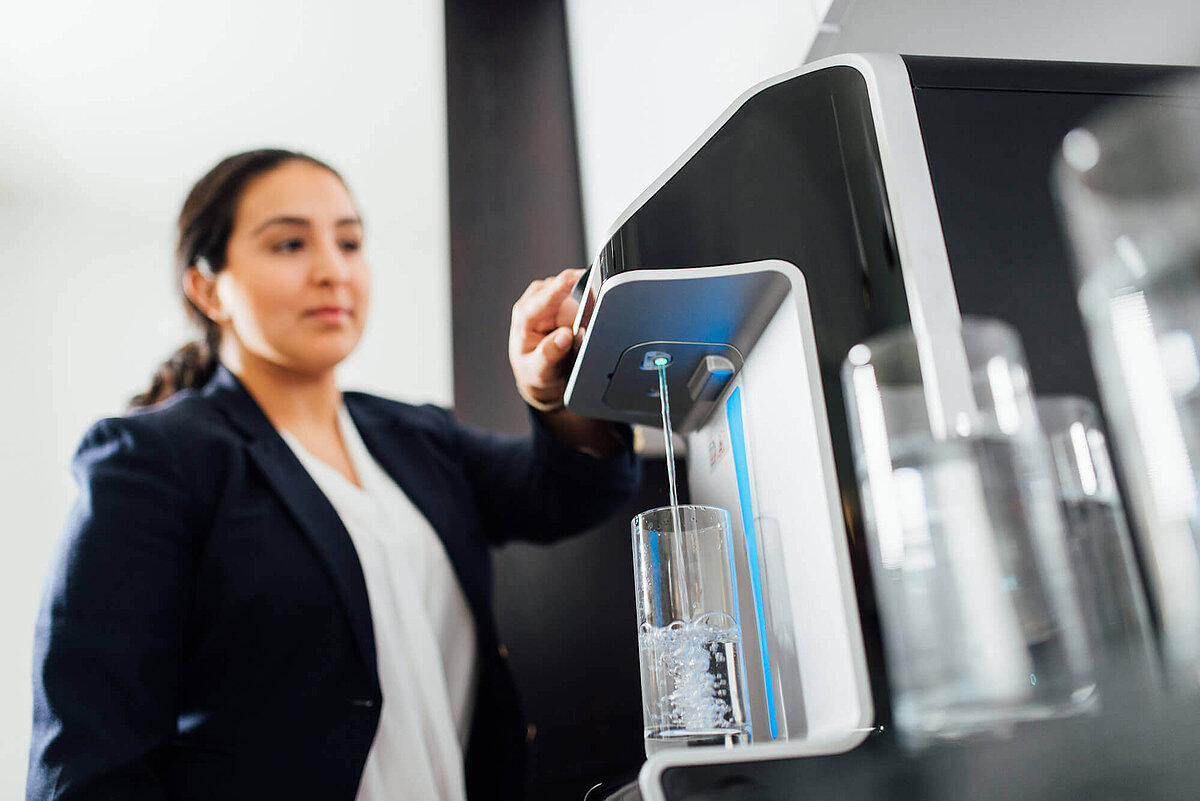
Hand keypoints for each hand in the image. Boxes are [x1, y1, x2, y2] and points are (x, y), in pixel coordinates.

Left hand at [509, 268, 583, 411]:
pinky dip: (583, 312)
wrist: (535, 371)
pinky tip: (574, 329)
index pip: (550, 292)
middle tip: (578, 337)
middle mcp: (535, 300)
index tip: (590, 279)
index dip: (572, 282)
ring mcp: (548, 297)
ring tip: (572, 337)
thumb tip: (565, 335)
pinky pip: (579, 298)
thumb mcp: (539, 369)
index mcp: (526, 314)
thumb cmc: (533, 369)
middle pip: (570, 291)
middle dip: (582, 310)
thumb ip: (550, 353)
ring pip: (577, 294)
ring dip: (583, 313)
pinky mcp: (559, 298)